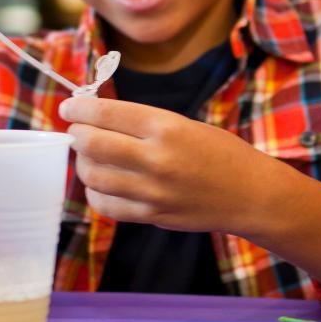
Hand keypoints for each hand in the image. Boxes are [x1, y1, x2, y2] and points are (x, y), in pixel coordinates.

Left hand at [59, 96, 275, 232]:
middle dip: (76, 134)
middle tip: (76, 130)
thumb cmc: (220, 152)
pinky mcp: (152, 215)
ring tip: (89, 157)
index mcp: (166, 127)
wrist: (251, 195)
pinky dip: (95, 192)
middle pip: (92, 144)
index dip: (79, 108)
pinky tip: (101, 183)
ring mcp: (152, 191)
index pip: (107, 113)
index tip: (69, 106)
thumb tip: (97, 117)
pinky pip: (106, 205)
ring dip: (82, 163)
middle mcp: (156, 158)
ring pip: (93, 175)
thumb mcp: (185, 124)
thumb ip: (142, 122)